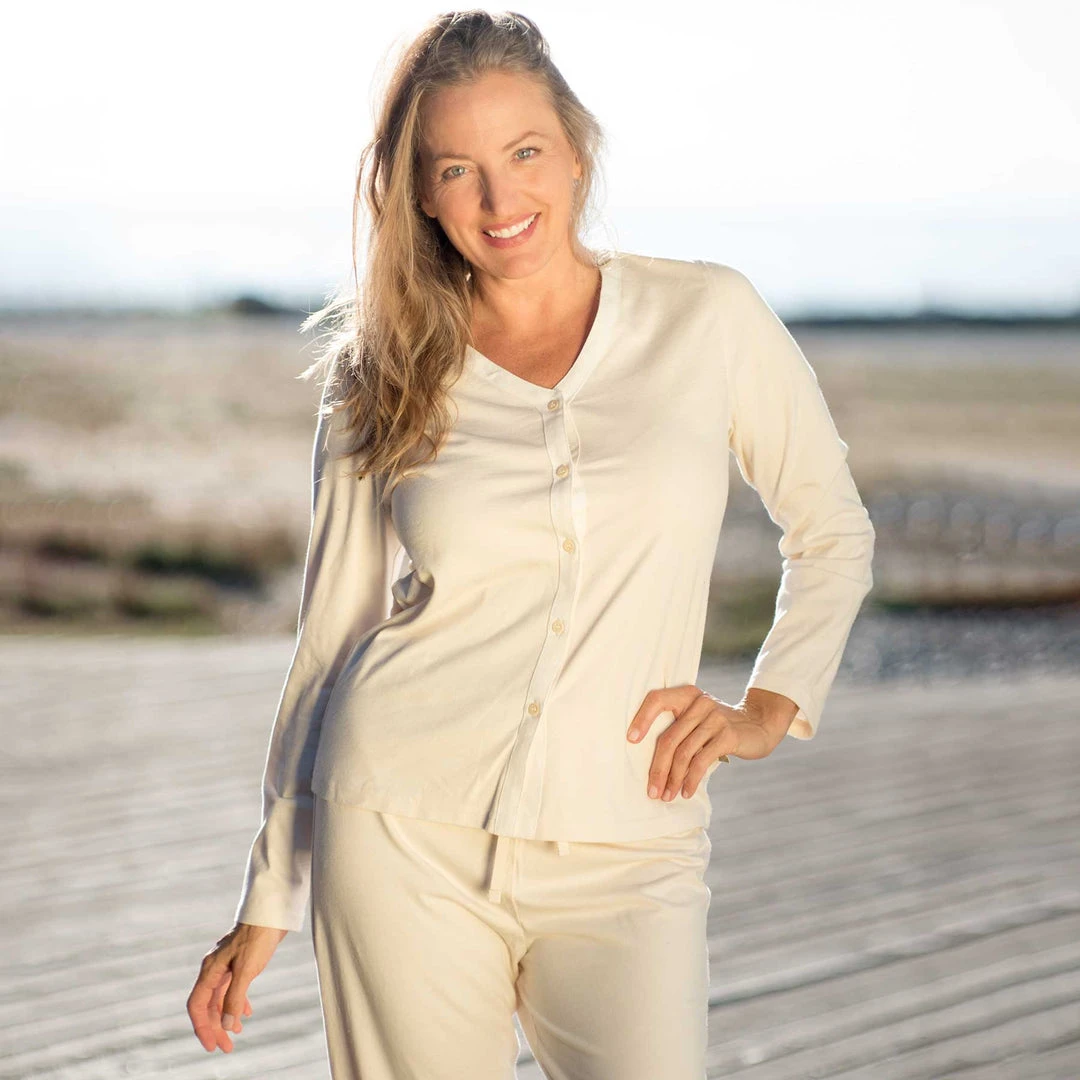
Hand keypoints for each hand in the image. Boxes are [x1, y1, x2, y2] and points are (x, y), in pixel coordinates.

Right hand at [187, 922, 287, 1052]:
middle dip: (216, 1027)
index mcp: (210, 970)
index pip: (197, 1005)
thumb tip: (226, 1025)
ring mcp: (226, 966)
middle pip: (209, 1005)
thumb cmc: (257, 937)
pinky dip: (237, 1002)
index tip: (212, 1045)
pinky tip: (246, 1012)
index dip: (202, 1027)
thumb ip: (235, 998)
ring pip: (220, 998)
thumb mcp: (246, 970)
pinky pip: (232, 988)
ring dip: (226, 1016)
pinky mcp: (239, 963)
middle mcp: (214, 969)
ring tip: (237, 1032)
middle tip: (226, 1047)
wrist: (271, 913)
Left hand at [626, 685, 794, 800]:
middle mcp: (700, 703)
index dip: (642, 718)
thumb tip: (649, 762)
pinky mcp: (728, 735)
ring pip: (684, 753)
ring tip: (667, 796)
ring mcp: (715, 718)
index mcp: (687, 695)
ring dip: (673, 779)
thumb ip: (678, 729)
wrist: (759, 725)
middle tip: (651, 791)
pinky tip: (686, 792)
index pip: (657, 699)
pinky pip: (702, 761)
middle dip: (657, 768)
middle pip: (669, 738)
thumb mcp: (698, 720)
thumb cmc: (718, 727)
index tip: (630, 740)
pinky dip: (691, 780)